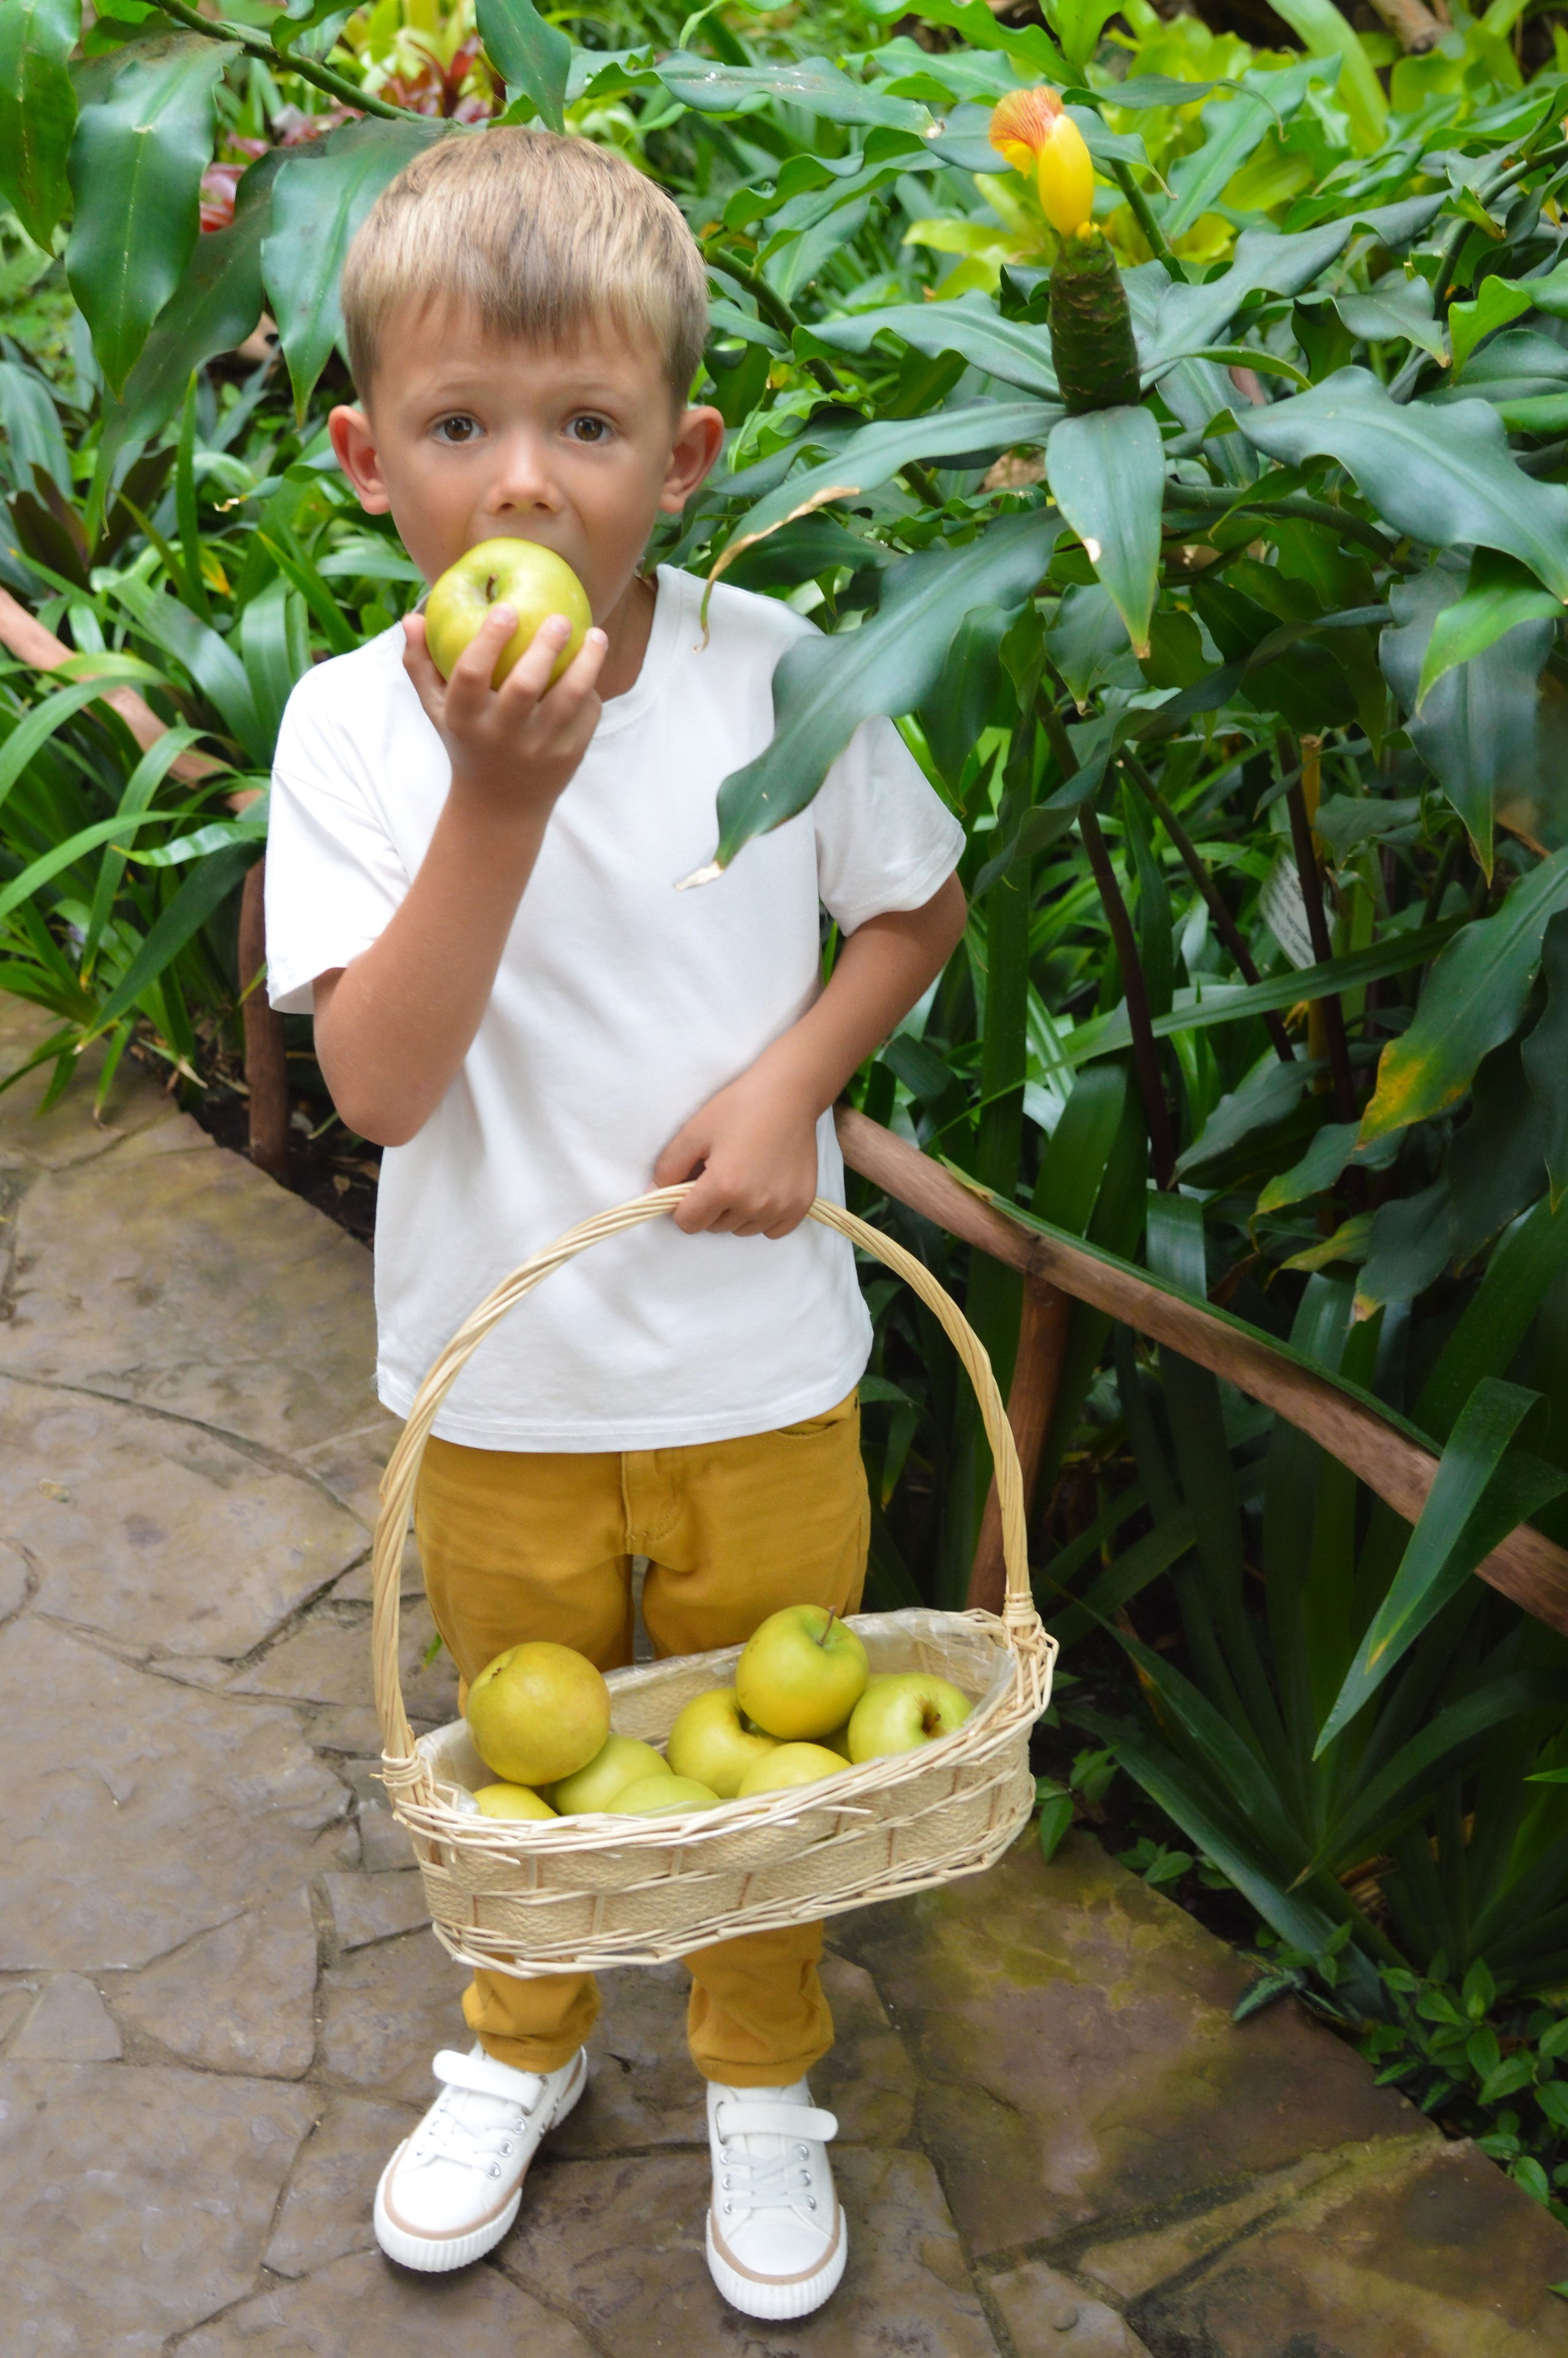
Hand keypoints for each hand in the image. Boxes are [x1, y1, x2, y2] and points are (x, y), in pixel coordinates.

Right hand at [402, 604, 606, 823]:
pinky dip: (591, 690)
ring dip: (587, 663)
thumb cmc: (466, 741)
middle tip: (560, 618)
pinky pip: (586, 715)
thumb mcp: (437, 710)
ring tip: (595, 636)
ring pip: (568, 699)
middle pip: (525, 685)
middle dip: (545, 646)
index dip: (489, 639)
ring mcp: (537, 749)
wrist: (500, 806)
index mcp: (464, 719)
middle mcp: (500, 736)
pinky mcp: (568, 758)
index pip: (471, 674)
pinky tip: (591, 667)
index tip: (507, 609)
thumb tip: (414, 616)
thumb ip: (420, 664)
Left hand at [654, 1065, 821, 1236]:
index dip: (682, 1205)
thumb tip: (653, 1195)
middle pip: (715, 1227)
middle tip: (720, 1172)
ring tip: (743, 1178)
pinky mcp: (800, 1205)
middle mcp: (754, 1204)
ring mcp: (780, 1207)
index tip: (691, 1185)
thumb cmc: (740, 1107)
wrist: (789, 1094)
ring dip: (736, 1212)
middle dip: (710, 1206)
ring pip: (741, 1229)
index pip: (688, 1223)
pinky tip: (763, 1190)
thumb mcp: (694, 1131)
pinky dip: (763, 1218)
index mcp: (723, 1187)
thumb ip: (668, 1168)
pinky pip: (772, 1231)